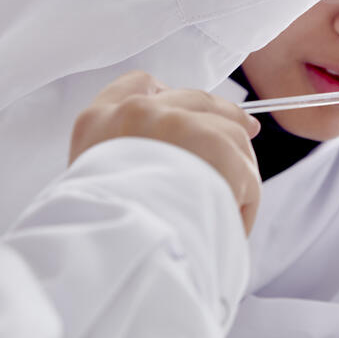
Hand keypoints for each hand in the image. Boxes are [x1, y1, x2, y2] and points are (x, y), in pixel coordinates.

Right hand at [69, 71, 262, 233]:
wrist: (115, 253)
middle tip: (248, 130)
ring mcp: (178, 125)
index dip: (168, 94)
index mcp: (99, 121)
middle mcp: (138, 113)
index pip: (137, 84)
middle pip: (197, 100)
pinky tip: (232, 226)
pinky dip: (245, 202)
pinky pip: (246, 173)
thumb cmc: (103, 231)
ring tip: (228, 210)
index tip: (189, 111)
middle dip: (225, 116)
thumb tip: (166, 162)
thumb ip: (121, 159)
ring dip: (236, 171)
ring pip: (230, 135)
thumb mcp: (90, 188)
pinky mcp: (217, 147)